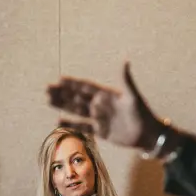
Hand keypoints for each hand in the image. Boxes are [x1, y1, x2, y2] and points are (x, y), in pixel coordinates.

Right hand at [47, 63, 164, 150]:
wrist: (148, 135)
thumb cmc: (142, 113)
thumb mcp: (133, 97)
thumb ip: (126, 80)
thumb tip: (125, 60)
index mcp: (107, 95)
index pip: (86, 87)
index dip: (74, 83)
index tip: (60, 79)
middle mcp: (100, 105)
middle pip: (77, 97)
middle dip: (63, 93)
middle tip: (47, 89)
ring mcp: (99, 118)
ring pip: (77, 110)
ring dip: (63, 105)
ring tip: (48, 100)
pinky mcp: (100, 131)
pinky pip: (83, 127)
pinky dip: (71, 124)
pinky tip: (58, 121)